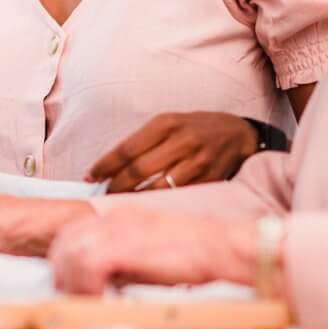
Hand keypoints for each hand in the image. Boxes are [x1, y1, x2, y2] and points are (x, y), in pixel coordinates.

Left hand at [49, 207, 249, 294]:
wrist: (219, 247)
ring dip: (71, 282)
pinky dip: (85, 287)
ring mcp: (118, 229)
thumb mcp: (151, 252)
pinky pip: (87, 265)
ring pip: (72, 253)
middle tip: (67, 295)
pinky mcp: (124, 245)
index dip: (65, 259)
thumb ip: (127, 261)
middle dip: (61, 271)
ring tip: (81, 302)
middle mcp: (116, 218)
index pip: (76, 231)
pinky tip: (96, 300)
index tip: (68, 282)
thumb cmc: (194, 255)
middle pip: (66, 240)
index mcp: (122, 217)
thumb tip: (105, 283)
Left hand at [85, 112, 258, 193]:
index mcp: (166, 123)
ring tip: (120, 203)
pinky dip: (159, 203)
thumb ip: (144, 141)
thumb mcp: (169, 123)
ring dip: (135, 198)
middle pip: (138, 170)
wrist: (238, 134)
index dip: (104, 165)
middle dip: (116, 186)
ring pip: (157, 187)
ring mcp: (197, 162)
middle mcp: (181, 141)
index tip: (89, 176)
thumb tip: (111, 166)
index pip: (127, 148)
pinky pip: (178, 196)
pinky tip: (147, 206)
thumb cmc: (195, 129)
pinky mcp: (209, 179)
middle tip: (103, 195)